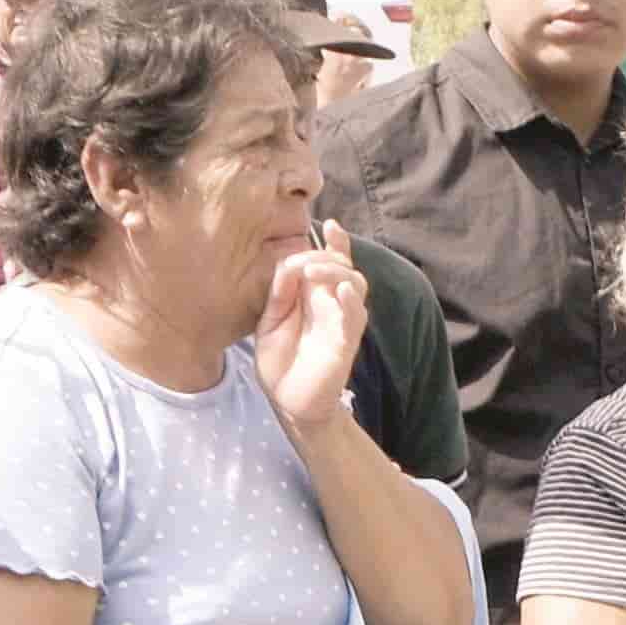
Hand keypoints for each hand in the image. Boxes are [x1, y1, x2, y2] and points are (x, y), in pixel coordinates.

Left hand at [252, 236, 369, 434]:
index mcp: (313, 295)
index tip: (330, 224)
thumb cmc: (279, 361)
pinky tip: (340, 290)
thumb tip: (288, 262)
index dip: (336, 243)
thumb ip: (279, 294)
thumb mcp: (270, 321)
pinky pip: (355, 317)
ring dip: (336, 272)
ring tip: (314, 271)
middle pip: (344, 267)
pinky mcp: (345, 342)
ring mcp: (341, 321)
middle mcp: (331, 304)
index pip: (331, 261)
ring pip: (354, 285)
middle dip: (329, 256)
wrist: (287, 401)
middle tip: (305, 262)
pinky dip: (350, 301)